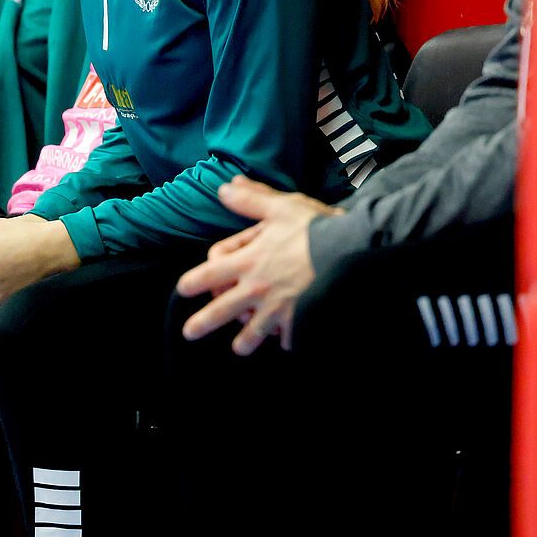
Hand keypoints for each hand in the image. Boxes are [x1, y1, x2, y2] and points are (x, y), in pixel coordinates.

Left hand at [174, 176, 336, 353]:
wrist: (352, 251)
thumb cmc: (316, 228)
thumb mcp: (281, 207)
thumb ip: (251, 200)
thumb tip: (225, 188)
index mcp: (249, 262)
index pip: (209, 274)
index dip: (192, 281)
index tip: (184, 288)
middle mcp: (258, 289)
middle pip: (221, 311)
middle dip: (202, 324)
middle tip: (189, 333)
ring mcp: (278, 310)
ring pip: (252, 334)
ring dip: (244, 342)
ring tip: (239, 348)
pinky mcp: (301, 323)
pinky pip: (289, 338)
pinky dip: (288, 340)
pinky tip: (287, 340)